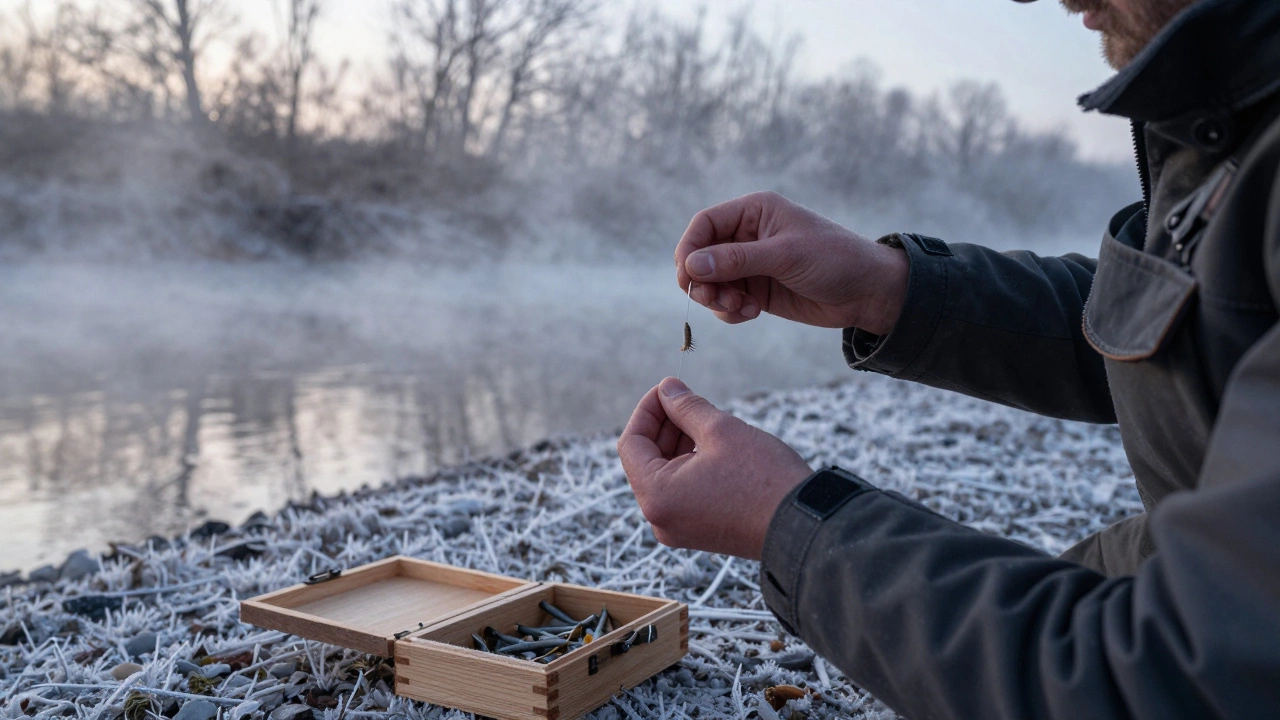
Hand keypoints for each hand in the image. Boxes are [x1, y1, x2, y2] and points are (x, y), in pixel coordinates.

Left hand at [617, 377, 811, 559]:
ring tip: (704, 420)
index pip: (631, 443)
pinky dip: (689, 465)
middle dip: (663, 425)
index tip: (667, 389)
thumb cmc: (763, 478)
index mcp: (657, 495)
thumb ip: (686, 407)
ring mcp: (678, 528)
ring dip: (677, 443)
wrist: (802, 526)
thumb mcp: (720, 430)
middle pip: (645, 460)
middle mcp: (660, 518)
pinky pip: (681, 491)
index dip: (646, 410)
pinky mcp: (698, 531)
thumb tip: (667, 388)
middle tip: (687, 398)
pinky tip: (711, 444)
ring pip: (664, 475)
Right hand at [676, 191, 907, 334]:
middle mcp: (747, 235)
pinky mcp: (757, 290)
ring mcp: (751, 265)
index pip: (704, 225)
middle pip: (701, 256)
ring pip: (711, 282)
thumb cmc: (834, 260)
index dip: (689, 249)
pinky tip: (752, 313)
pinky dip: (730, 311)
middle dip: (703, 281)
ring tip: (742, 308)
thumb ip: (737, 260)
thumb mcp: (785, 255)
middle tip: (715, 299)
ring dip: (717, 299)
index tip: (686, 278)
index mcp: (754, 212)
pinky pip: (726, 302)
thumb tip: (691, 266)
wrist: (868, 292)